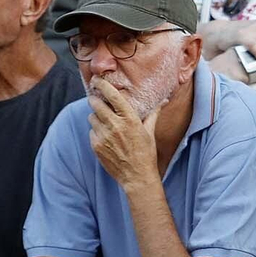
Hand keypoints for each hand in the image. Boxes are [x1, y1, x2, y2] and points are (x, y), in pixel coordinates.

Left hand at [88, 76, 160, 190]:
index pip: (112, 96)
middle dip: (95, 99)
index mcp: (130, 119)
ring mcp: (103, 136)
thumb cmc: (146, 153)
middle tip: (96, 98)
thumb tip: (164, 101)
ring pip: (91, 117)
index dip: (103, 85)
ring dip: (96, 116)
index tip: (97, 80)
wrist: (136, 176)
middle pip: (96, 104)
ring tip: (105, 121)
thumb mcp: (150, 131)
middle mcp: (115, 125)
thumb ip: (153, 113)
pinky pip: (91, 131)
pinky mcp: (96, 146)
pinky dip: (96, 131)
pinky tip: (106, 136)